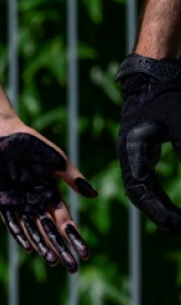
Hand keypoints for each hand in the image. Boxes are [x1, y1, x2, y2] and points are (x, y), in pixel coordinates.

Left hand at [0, 132, 95, 272]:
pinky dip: (19, 234)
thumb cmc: (31, 144)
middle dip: (62, 249)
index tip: (86, 255)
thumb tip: (92, 195)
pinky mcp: (2, 200)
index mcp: (51, 194)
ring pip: (32, 231)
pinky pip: (11, 222)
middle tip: (72, 269)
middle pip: (51, 231)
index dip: (75, 238)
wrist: (2, 134)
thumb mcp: (57, 161)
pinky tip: (27, 249)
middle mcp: (36, 202)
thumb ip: (73, 178)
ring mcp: (19, 202)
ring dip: (42, 247)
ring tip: (52, 263)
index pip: (66, 222)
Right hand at [116, 53, 180, 231]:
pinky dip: (157, 194)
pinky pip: (144, 179)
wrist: (153, 75)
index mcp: (132, 150)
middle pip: (138, 193)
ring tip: (175, 221)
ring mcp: (132, 153)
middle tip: (178, 228)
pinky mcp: (140, 150)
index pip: (140, 189)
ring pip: (140, 188)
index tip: (177, 225)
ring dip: (157, 206)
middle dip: (158, 213)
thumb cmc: (168, 97)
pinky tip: (169, 203)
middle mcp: (128, 154)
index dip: (159, 211)